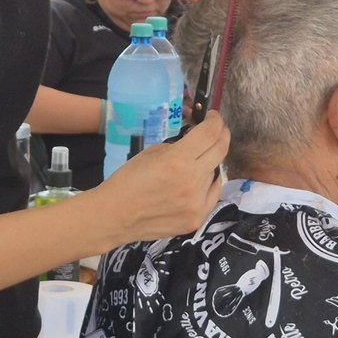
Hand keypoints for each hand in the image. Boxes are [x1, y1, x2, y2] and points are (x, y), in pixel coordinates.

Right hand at [88, 115, 229, 248]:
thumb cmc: (128, 180)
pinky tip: (199, 181)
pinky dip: (209, 184)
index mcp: (178, 160)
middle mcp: (192, 180)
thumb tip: (196, 140)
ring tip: (197, 161)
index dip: (215, 121)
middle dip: (222, 136)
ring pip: (215, 173)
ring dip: (209, 162)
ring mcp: (197, 202)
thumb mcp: (151, 152)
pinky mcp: (197, 219)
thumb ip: (178, 146)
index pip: (210, 133)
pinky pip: (212, 194)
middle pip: (220, 150)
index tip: (213, 118)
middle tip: (218, 131)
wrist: (116, 216)